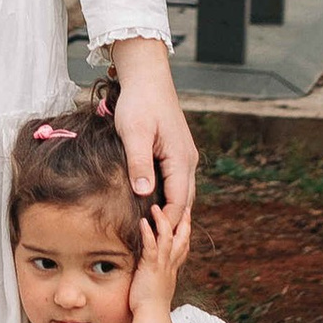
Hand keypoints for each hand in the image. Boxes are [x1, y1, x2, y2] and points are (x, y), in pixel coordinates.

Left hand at [109, 38, 196, 229]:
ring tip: (152, 232)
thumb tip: (144, 194)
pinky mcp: (175, 151)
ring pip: (181, 192)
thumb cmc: (139, 103)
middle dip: (171, 223)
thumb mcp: (134, 133)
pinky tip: (150, 204)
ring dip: (169, 211)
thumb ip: (139, 163)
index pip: (178, 202)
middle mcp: (188, 160)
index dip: (166, 224)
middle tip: (154, 246)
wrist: (147, 77)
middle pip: (184, 201)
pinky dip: (167, 196)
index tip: (152, 242)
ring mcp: (184, 156)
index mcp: (181, 159)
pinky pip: (175, 181)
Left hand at [129, 202, 190, 315]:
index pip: (183, 247)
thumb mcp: (159, 287)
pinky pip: (151, 247)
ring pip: (168, 238)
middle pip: (182, 238)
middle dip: (183, 221)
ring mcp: (162, 265)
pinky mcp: (151, 267)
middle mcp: (170, 265)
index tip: (186, 220)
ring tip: (156, 207)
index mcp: (172, 269)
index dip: (185, 232)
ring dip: (162, 221)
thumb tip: (155, 275)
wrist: (151, 316)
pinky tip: (143, 222)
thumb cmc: (151, 306)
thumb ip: (158, 277)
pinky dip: (148, 233)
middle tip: (185, 206)